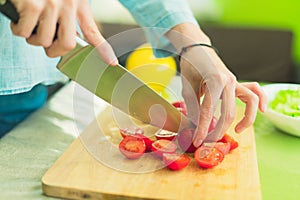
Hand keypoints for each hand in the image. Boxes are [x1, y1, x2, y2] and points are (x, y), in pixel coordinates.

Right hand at [10, 0, 116, 63]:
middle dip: (54, 51)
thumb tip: (71, 34)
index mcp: (78, 4)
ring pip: (43, 41)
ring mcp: (51, 5)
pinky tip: (19, 19)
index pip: (93, 31)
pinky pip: (24, 32)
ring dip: (33, 38)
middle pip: (67, 45)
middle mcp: (68, 5)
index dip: (103, 50)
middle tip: (47, 45)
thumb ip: (71, 13)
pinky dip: (18, 29)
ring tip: (30, 26)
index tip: (111, 62)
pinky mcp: (32, 5)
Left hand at [166, 23, 266, 146]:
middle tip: (209, 141)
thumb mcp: (187, 86)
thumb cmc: (190, 65)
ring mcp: (235, 81)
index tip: (197, 141)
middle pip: (228, 113)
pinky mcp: (238, 82)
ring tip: (237, 130)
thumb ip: (193, 106)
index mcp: (214, 81)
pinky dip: (261, 101)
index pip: (208, 112)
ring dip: (246, 119)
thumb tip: (196, 126)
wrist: (197, 48)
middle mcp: (229, 81)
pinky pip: (256, 91)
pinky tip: (262, 111)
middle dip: (219, 131)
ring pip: (250, 102)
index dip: (202, 129)